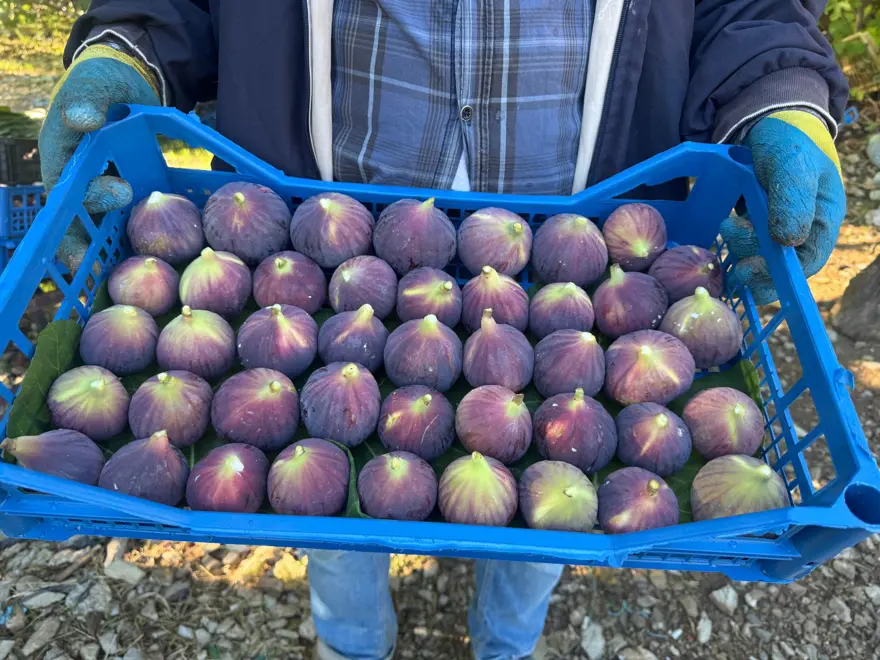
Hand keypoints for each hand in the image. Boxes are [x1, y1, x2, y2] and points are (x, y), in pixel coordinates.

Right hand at [39, 45, 158, 269]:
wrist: (124, 84)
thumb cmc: (102, 83)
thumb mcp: (93, 85)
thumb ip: (86, 100)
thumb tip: (84, 120)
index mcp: (61, 158)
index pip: (65, 191)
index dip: (82, 209)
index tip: (118, 196)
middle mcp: (76, 181)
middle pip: (79, 221)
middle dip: (90, 244)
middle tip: (108, 259)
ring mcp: (100, 190)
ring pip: (103, 228)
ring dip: (111, 252)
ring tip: (119, 279)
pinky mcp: (125, 195)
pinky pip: (130, 221)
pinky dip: (140, 237)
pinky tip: (158, 260)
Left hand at [720, 111, 845, 304]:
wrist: (769, 125)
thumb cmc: (789, 142)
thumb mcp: (793, 164)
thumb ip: (793, 199)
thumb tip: (786, 240)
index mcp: (822, 219)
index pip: (807, 262)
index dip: (779, 274)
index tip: (750, 269)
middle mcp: (802, 229)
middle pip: (780, 266)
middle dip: (754, 264)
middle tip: (731, 244)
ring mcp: (778, 228)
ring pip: (760, 257)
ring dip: (740, 252)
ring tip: (726, 226)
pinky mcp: (757, 224)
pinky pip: (746, 246)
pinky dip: (732, 247)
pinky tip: (719, 241)